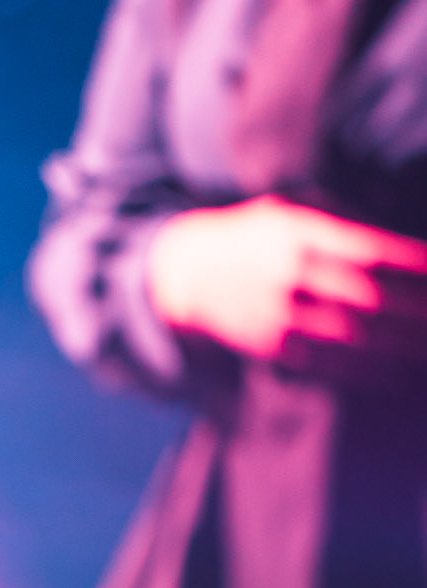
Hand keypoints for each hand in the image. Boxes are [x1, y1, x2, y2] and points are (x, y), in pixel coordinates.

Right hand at [146, 196, 426, 362]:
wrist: (183, 273)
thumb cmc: (250, 236)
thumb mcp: (287, 212)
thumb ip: (336, 222)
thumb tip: (394, 242)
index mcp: (300, 234)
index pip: (372, 251)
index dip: (414, 265)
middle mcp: (291, 274)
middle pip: (370, 298)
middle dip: (417, 312)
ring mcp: (279, 315)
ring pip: (354, 336)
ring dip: (401, 348)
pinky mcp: (271, 346)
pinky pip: (328, 364)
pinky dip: (366, 372)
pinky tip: (396, 375)